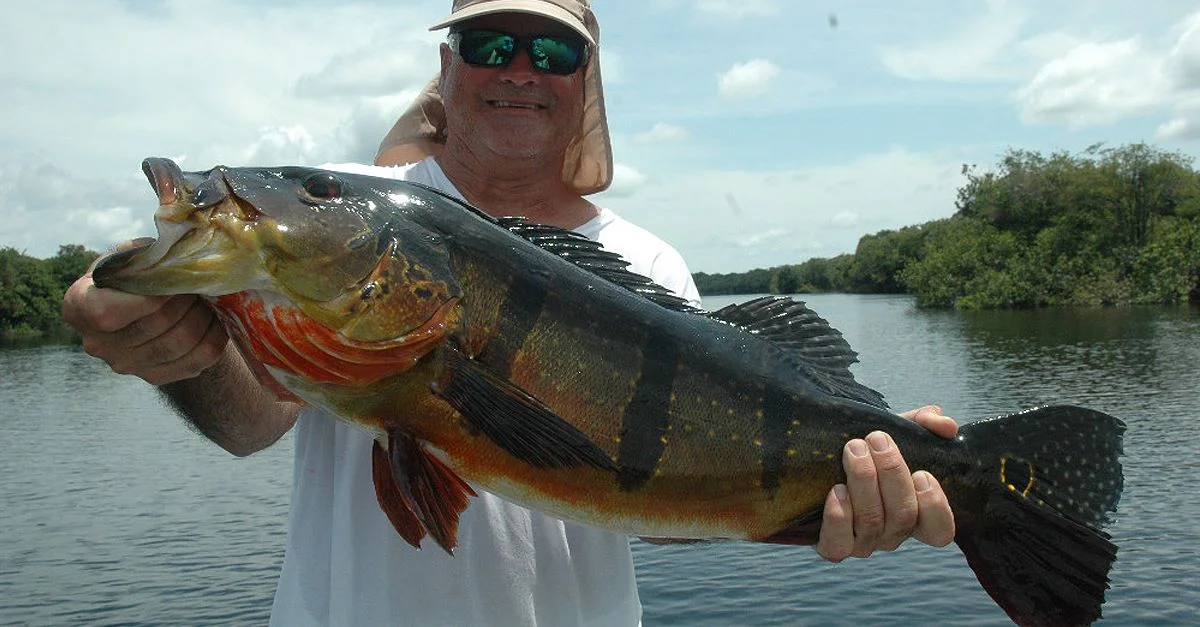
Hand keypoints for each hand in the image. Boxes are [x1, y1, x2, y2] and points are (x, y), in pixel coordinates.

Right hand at [61, 242, 226, 385]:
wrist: (145, 309)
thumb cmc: (134, 274)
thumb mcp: (129, 256)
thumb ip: (144, 256)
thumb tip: (178, 255)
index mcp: (78, 307)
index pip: (107, 313)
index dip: (148, 297)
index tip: (174, 279)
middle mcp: (97, 342)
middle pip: (154, 324)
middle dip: (187, 299)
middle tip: (203, 282)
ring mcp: (125, 365)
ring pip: (178, 343)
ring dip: (204, 316)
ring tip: (211, 297)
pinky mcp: (154, 376)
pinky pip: (195, 361)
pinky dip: (214, 338)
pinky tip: (217, 320)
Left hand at [814, 405, 957, 561]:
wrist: (817, 459)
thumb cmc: (868, 448)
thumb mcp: (899, 430)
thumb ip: (926, 423)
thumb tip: (947, 425)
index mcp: (916, 513)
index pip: (940, 529)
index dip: (935, 506)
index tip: (922, 473)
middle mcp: (893, 533)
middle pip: (903, 516)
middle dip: (891, 473)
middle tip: (876, 438)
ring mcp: (864, 543)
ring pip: (872, 523)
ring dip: (864, 482)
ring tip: (853, 449)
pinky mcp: (833, 545)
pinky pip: (838, 544)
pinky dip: (839, 518)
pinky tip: (836, 490)